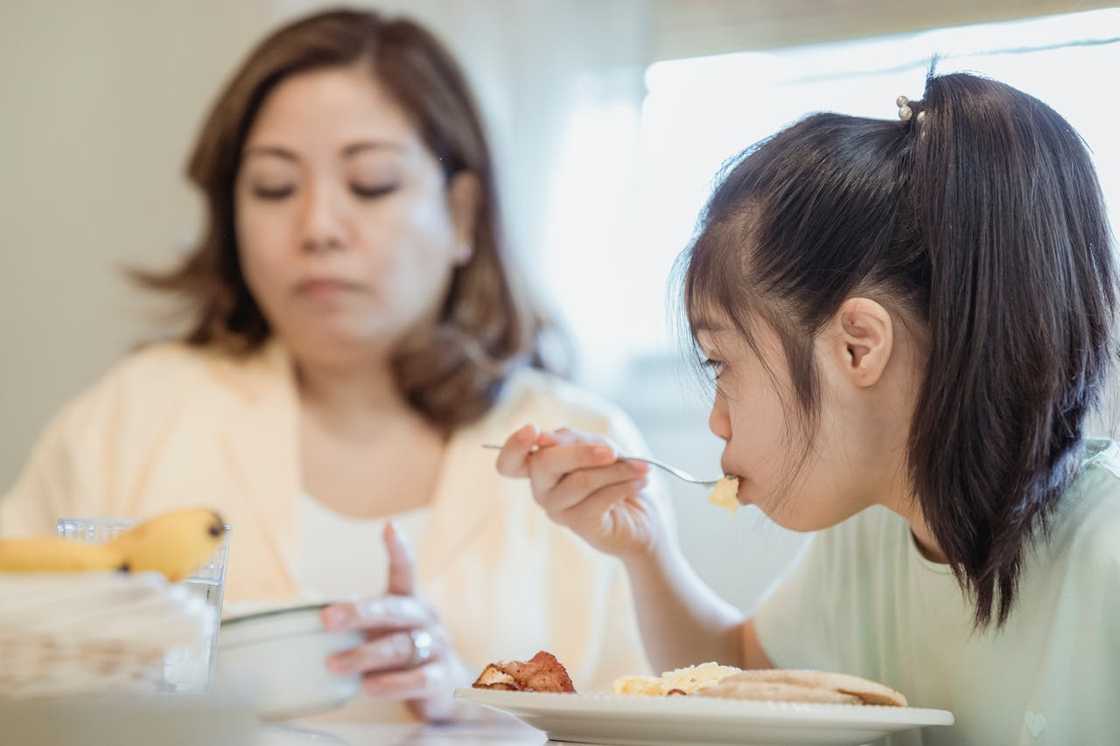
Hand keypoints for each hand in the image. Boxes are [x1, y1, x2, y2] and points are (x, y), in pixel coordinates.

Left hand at [321, 523, 468, 721]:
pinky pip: (416, 679)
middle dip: (360, 613)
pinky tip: (367, 688)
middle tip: (327, 619)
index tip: (389, 527)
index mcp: (410, 603)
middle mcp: (426, 619)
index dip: (399, 550)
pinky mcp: (440, 678)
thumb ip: (358, 622)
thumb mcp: (384, 632)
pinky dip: (390, 684)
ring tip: (333, 665)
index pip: (406, 571)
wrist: (446, 688)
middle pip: (395, 610)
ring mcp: (437, 647)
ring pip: (400, 647)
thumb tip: (307, 610)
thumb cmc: (402, 653)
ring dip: (364, 656)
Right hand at [494, 424, 669, 558]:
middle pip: (543, 464)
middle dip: (580, 452)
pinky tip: (640, 481)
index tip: (532, 430)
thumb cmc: (616, 475)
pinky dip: (624, 485)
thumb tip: (546, 438)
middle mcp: (542, 490)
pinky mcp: (580, 525)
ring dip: (615, 470)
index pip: (509, 463)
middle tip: (612, 451)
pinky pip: (598, 499)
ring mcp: (558, 510)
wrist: (643, 515)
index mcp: (541, 466)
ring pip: (579, 480)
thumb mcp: (599, 447)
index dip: (513, 447)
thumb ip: (575, 441)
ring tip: (640, 468)